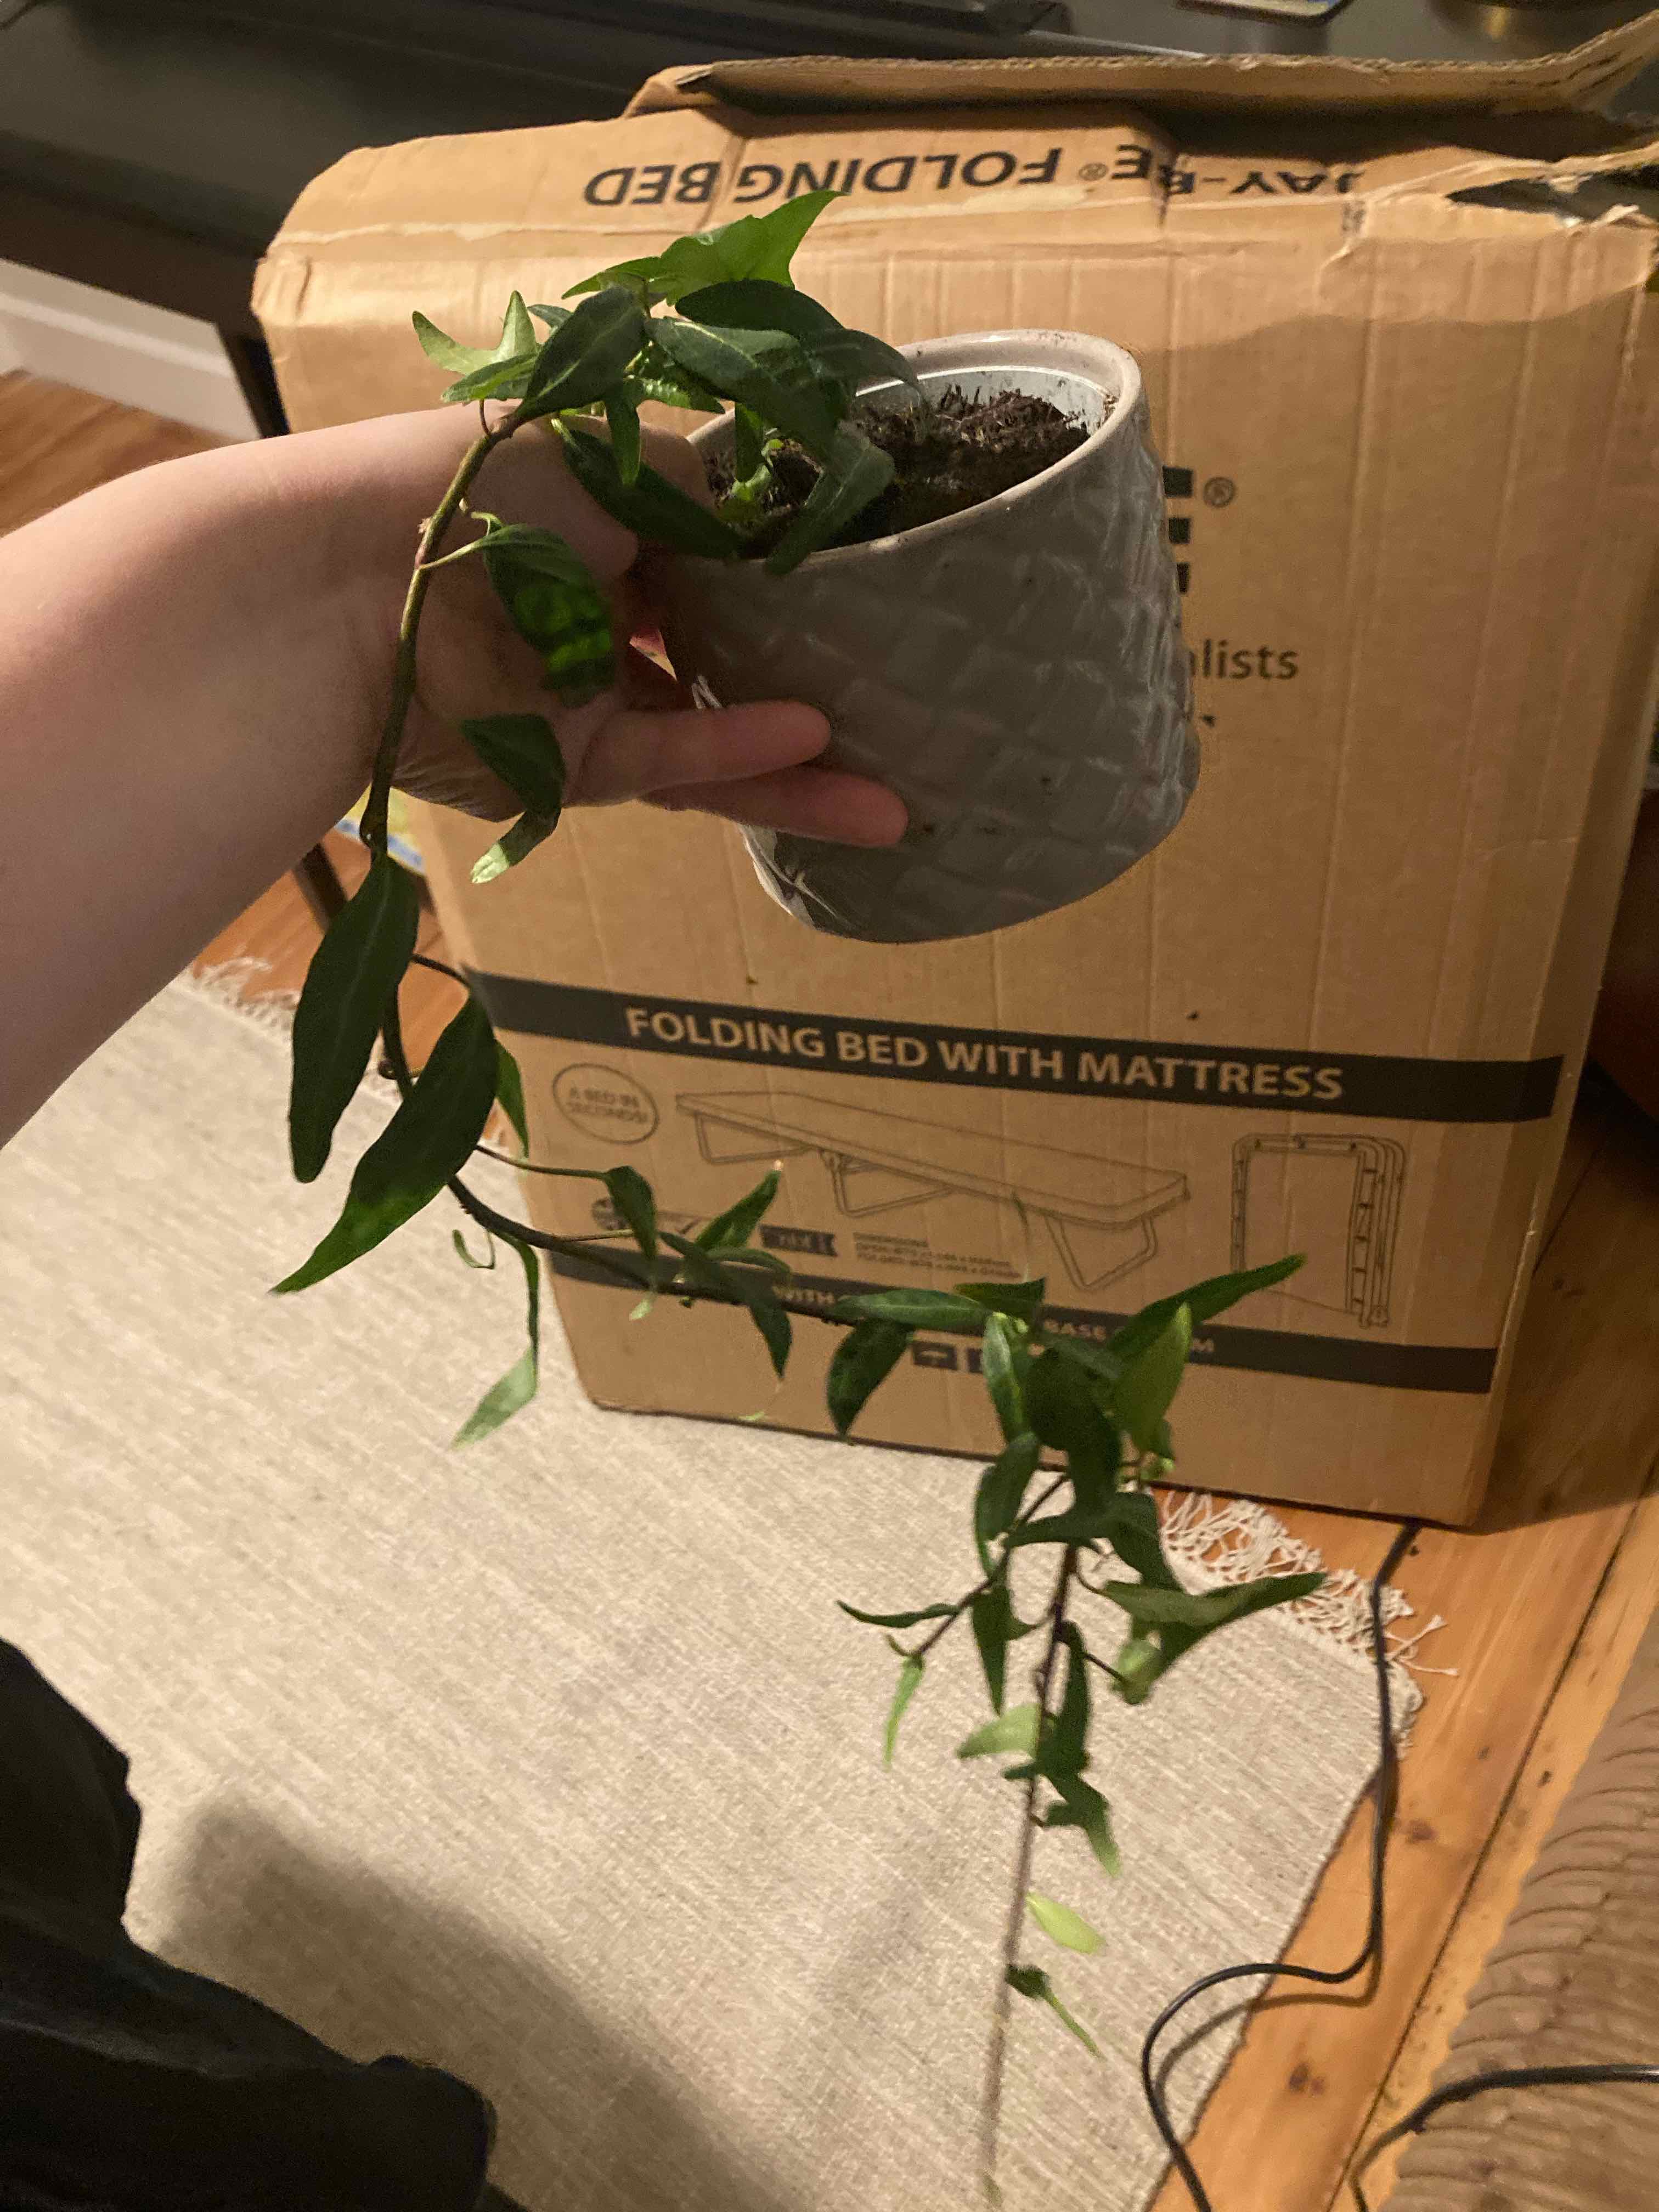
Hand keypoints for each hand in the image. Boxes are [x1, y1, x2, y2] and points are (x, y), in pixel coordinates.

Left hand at [333, 409, 906, 845]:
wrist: (355, 589)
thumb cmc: (486, 491)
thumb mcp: (621, 456)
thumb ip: (716, 493)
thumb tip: (798, 514)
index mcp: (602, 520)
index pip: (718, 556)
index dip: (798, 578)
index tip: (887, 592)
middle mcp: (600, 612)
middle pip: (729, 657)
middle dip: (818, 685)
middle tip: (916, 703)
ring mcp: (589, 697)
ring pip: (716, 738)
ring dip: (807, 763)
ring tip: (905, 790)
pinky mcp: (572, 768)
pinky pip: (674, 769)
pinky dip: (743, 759)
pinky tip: (820, 748)